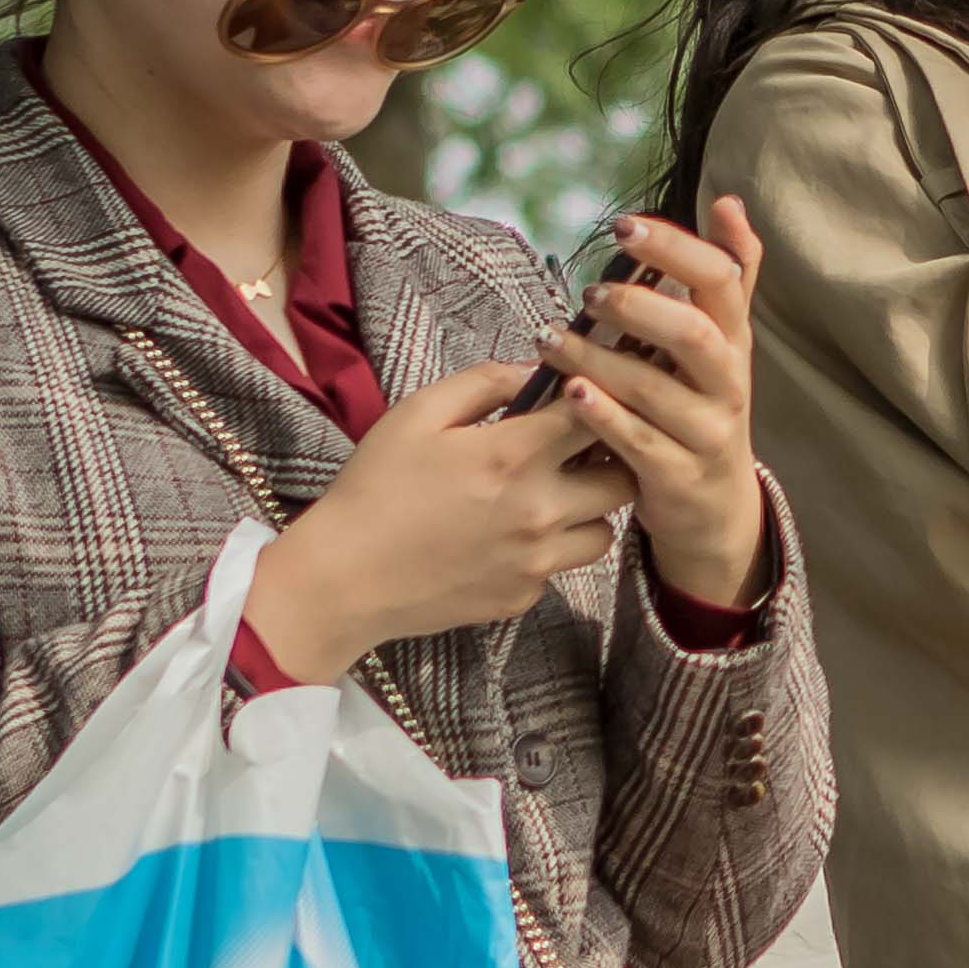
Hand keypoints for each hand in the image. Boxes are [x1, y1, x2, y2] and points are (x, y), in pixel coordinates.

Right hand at [242, 359, 641, 684]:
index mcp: (514, 455)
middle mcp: (540, 511)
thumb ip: (485, 382)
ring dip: (591, 508)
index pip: (598, 414)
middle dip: (613, 458)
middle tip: (584, 447)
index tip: (594, 390)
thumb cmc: (375, 488)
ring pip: (605, 530)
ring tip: (554, 493)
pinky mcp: (524, 597)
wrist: (343, 579)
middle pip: (625, 478)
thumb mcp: (418, 414)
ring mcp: (537, 562)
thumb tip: (534, 370)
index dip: (603, 396)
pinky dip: (551, 549)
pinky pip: (563, 567)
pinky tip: (512, 536)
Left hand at [534, 198, 771, 609]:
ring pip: (655, 389)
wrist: (715, 506)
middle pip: (694, 333)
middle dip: (639, 306)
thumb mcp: (722, 342)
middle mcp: (729, 382)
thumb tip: (729, 201)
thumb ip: (728, 275)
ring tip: (550, 340)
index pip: (721, 279)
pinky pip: (639, 442)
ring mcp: (707, 432)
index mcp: (734, 339)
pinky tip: (567, 393)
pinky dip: (602, 415)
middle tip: (590, 292)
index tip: (623, 224)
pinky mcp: (679, 476)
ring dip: (598, 360)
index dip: (675, 248)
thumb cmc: (703, 406)